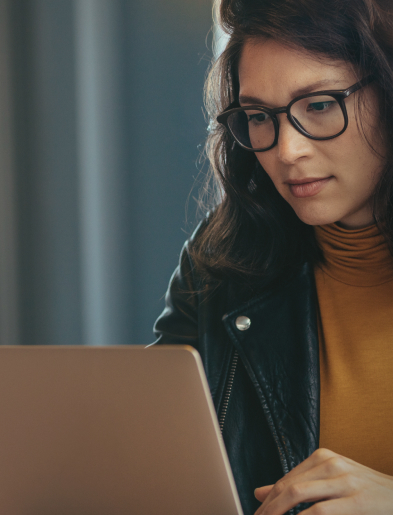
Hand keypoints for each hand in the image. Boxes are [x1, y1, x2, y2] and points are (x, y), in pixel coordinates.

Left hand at [254, 448, 392, 513]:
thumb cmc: (364, 491)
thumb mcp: (330, 482)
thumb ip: (298, 485)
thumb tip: (259, 492)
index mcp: (323, 457)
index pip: (286, 479)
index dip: (268, 500)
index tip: (258, 514)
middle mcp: (331, 463)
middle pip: (288, 486)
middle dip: (269, 508)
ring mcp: (344, 480)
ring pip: (298, 494)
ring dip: (278, 512)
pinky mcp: (356, 501)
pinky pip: (319, 512)